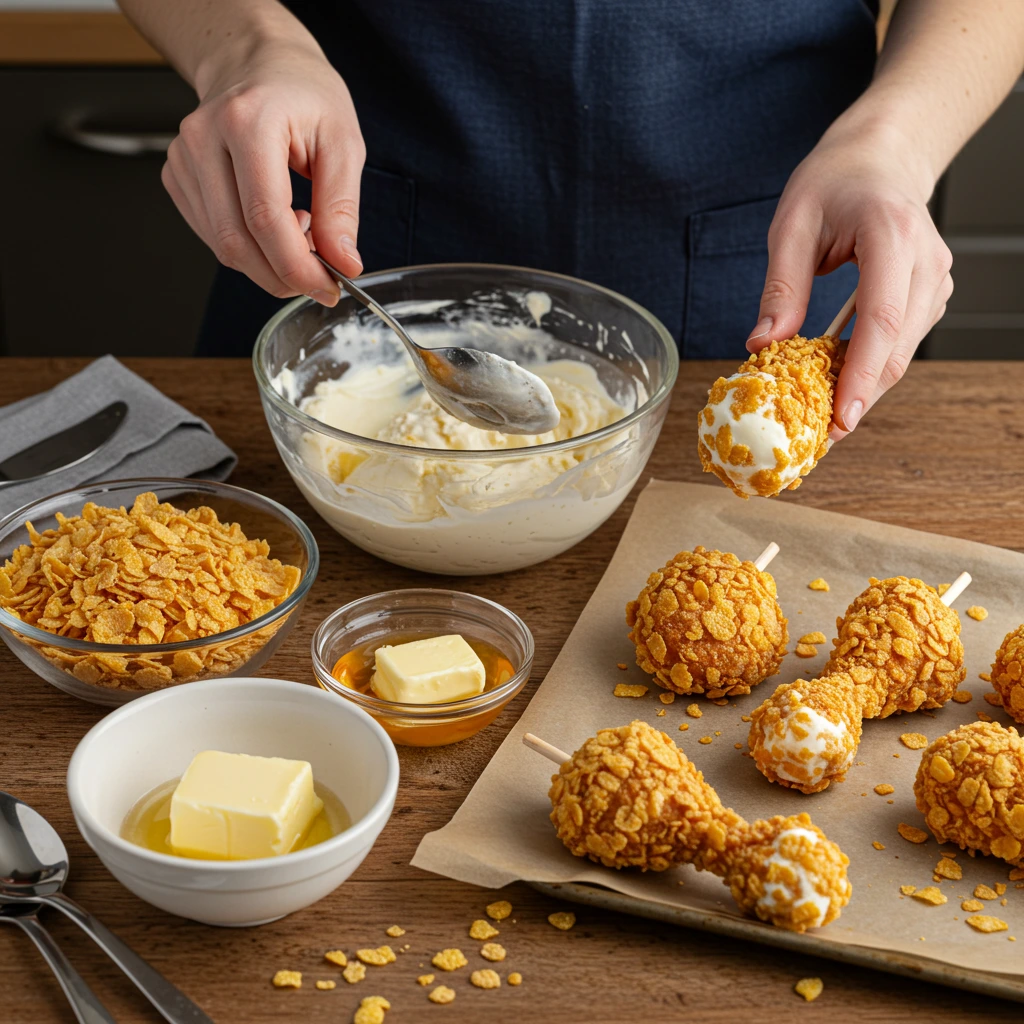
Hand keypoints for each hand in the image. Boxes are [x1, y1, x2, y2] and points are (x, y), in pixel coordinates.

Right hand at [162, 37, 364, 305]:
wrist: (260, 64)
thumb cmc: (303, 96)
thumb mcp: (343, 143)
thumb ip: (342, 207)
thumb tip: (343, 263)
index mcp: (247, 123)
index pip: (265, 218)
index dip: (297, 267)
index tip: (329, 288)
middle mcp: (203, 139)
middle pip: (237, 241)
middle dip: (283, 276)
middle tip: (319, 279)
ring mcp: (183, 159)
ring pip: (222, 246)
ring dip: (267, 264)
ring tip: (301, 234)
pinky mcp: (177, 177)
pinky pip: (213, 236)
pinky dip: (249, 249)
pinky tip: (272, 225)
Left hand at [746, 121, 952, 435]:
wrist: (881, 156)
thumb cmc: (834, 181)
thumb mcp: (791, 224)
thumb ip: (780, 287)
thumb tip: (762, 346)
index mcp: (891, 234)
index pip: (882, 317)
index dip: (861, 373)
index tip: (841, 417)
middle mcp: (926, 259)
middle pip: (898, 347)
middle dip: (860, 396)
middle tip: (822, 437)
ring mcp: (935, 277)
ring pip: (904, 351)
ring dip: (865, 387)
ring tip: (824, 417)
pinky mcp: (930, 292)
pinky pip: (902, 342)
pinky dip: (872, 368)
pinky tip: (840, 383)